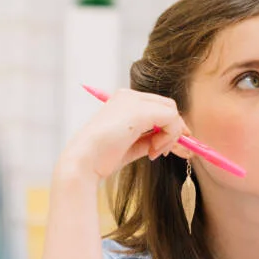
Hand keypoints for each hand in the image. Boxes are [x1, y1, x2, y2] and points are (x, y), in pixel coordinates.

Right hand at [58, 89, 187, 181]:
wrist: (84, 161)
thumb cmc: (101, 157)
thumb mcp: (130, 145)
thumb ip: (149, 139)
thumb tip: (169, 140)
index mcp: (123, 102)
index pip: (156, 108)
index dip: (168, 126)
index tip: (168, 147)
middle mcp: (128, 96)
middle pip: (167, 107)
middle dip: (174, 130)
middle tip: (169, 151)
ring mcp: (134, 101)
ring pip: (171, 111)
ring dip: (171, 135)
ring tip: (155, 152)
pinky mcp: (141, 110)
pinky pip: (171, 117)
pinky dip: (170, 136)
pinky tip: (154, 150)